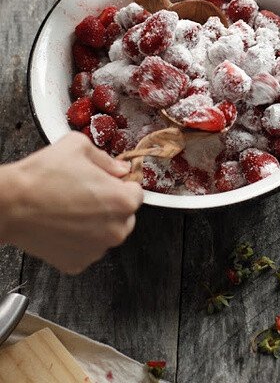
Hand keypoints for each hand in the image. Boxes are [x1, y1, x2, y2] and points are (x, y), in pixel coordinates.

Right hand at [0, 132, 142, 273]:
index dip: (121, 183)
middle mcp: (115, 230)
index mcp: (122, 201)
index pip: (136, 192)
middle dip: (111, 205)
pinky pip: (86, 248)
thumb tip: (119, 168)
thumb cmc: (42, 176)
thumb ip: (106, 158)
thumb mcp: (79, 147)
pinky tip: (63, 224)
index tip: (109, 182)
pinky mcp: (77, 263)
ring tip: (71, 208)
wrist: (11, 203)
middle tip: (86, 193)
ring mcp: (96, 250)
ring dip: (96, 223)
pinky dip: (78, 239)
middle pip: (125, 216)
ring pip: (106, 233)